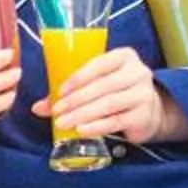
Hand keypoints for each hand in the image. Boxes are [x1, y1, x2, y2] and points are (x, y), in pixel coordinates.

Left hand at [33, 46, 182, 144]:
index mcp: (124, 57)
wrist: (150, 110)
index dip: (79, 77)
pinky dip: (96, 127)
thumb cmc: (116, 91)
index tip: (60, 92)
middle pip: (103, 86)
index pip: (100, 64)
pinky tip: (81, 131)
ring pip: (108, 104)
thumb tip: (37, 107)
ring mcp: (143, 94)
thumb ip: (70, 92)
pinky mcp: (143, 115)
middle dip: (76, 100)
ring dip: (83, 114)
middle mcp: (137, 72)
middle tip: (57, 112)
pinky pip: (116, 121)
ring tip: (63, 123)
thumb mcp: (97, 84)